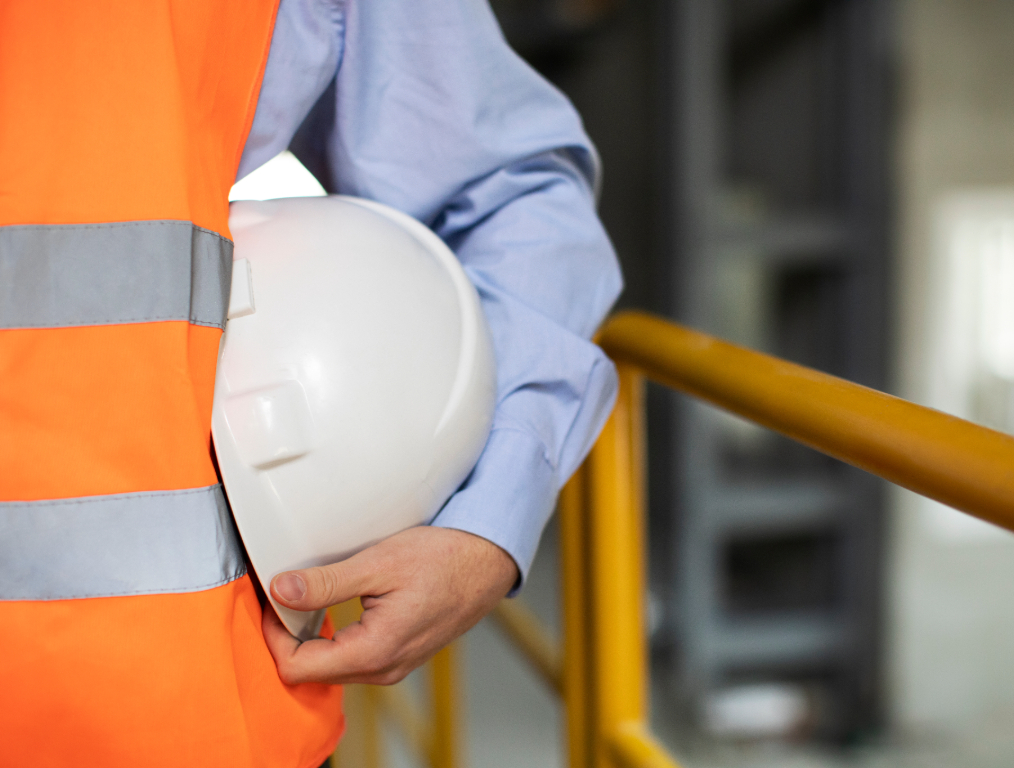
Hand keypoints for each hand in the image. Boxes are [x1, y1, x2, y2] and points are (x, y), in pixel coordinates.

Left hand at [262, 525, 518, 685]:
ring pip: (332, 666)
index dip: (274, 635)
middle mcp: (383, 669)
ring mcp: (393, 665)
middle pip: (312, 671)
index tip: (272, 599)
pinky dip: (334, 637)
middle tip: (283, 594)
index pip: (298, 667)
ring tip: (306, 597)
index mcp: (375, 651)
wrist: (487, 561)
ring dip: (311, 636)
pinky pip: (353, 658)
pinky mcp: (399, 654)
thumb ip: (326, 583)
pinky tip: (333, 607)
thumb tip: (281, 590)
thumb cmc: (445, 559)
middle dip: (288, 636)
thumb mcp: (378, 563)